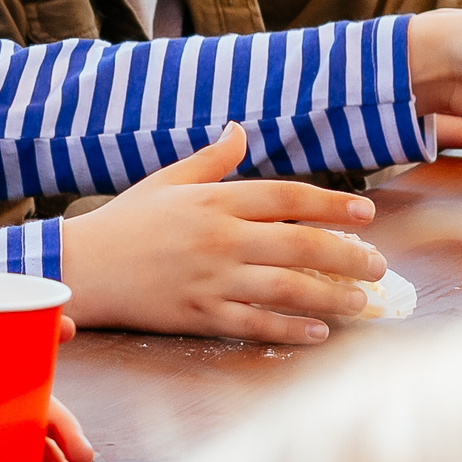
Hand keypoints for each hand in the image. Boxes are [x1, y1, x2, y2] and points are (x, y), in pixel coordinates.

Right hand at [60, 124, 386, 344]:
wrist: (82, 268)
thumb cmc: (125, 222)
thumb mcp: (165, 180)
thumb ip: (210, 160)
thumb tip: (240, 130)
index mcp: (214, 200)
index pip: (288, 197)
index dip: (333, 204)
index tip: (366, 213)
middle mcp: (219, 238)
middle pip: (299, 244)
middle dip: (347, 254)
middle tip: (379, 265)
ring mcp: (210, 278)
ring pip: (286, 287)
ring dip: (330, 295)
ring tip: (361, 301)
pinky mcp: (198, 313)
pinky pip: (255, 322)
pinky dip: (290, 327)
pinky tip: (318, 331)